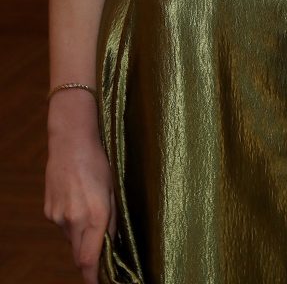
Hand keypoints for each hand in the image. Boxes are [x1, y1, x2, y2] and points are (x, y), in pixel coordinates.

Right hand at [45, 96, 115, 283]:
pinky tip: (76, 201)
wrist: (70, 142)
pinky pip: (62, 226)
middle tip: (99, 254)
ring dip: (81, 235)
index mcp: (95, 214)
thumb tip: (110, 245)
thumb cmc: (97, 162)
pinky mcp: (48, 211)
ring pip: (71, 239)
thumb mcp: (112, 190)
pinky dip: (71, 222)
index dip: (93, 276)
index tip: (99, 282)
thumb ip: (112, 220)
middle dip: (89, 258)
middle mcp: (75, 219)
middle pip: (79, 256)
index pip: (90, 260)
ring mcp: (58, 216)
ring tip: (88, 209)